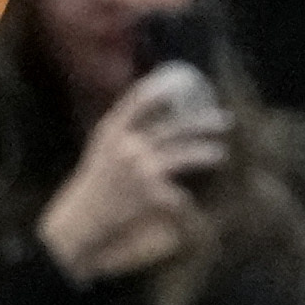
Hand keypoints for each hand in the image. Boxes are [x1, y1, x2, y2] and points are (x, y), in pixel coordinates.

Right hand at [33, 66, 226, 282]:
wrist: (81, 221)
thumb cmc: (93, 184)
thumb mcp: (102, 149)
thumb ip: (124, 131)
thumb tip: (155, 114)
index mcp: (112, 131)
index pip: (138, 100)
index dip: (162, 89)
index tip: (182, 83)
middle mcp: (128, 146)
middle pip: (174, 127)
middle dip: (203, 122)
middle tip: (223, 121)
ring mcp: (142, 170)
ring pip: (185, 155)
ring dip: (207, 154)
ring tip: (219, 154)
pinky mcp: (153, 195)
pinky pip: (179, 193)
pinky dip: (183, 198)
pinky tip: (184, 200)